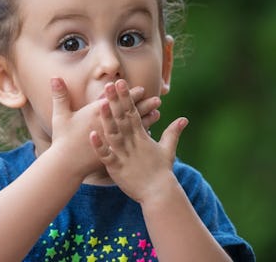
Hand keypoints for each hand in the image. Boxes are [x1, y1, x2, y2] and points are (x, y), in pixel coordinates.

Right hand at [48, 78, 161, 177]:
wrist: (66, 165)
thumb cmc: (63, 139)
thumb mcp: (60, 115)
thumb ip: (60, 95)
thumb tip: (54, 77)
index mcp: (96, 114)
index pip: (117, 100)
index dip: (129, 94)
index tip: (141, 89)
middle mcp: (108, 125)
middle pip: (128, 112)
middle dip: (143, 105)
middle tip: (157, 98)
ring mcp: (112, 139)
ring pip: (133, 127)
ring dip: (147, 119)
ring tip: (158, 113)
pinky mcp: (115, 151)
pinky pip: (131, 142)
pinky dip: (140, 137)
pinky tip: (150, 134)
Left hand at [89, 79, 188, 202]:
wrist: (159, 193)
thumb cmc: (162, 172)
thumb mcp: (168, 149)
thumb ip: (173, 132)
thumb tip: (184, 119)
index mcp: (141, 136)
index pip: (133, 112)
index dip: (126, 97)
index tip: (120, 82)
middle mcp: (132, 142)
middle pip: (122, 118)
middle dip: (115, 101)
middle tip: (109, 84)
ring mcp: (124, 154)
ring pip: (114, 133)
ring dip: (107, 119)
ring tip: (99, 104)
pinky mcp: (117, 168)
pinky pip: (106, 155)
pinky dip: (99, 145)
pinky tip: (91, 135)